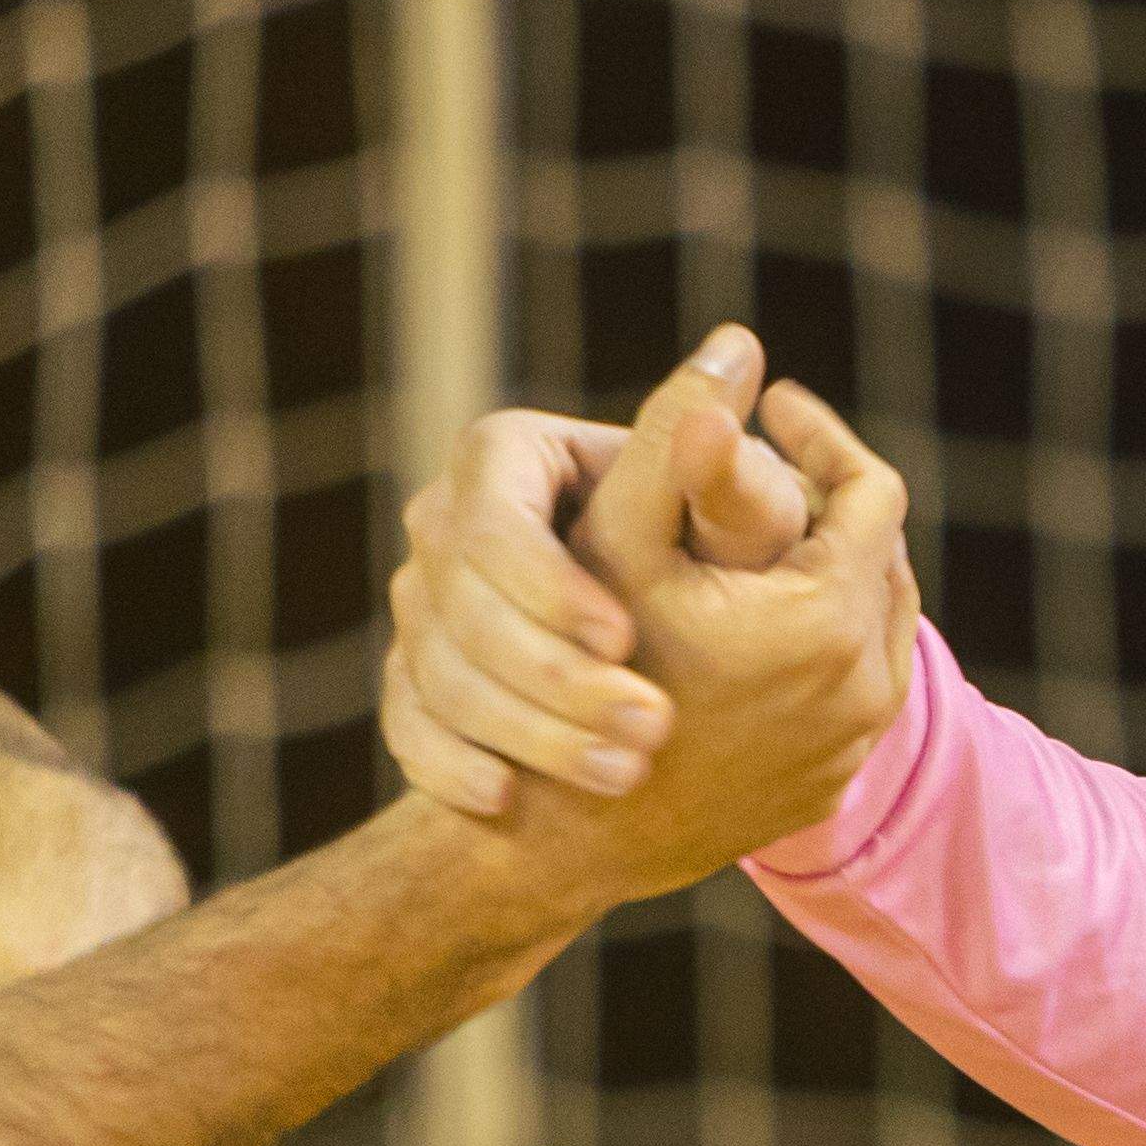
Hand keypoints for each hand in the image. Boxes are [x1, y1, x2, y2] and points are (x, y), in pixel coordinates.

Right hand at [386, 342, 813, 817]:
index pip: (493, 522)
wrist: (649, 660)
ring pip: (431, 671)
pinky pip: (406, 728)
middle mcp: (440, 520)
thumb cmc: (704, 563)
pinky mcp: (413, 680)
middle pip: (454, 606)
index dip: (551, 585)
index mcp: (502, 458)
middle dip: (546, 674)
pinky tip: (507, 798)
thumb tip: (740, 347)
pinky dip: (450, 764)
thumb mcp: (711, 519)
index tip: (621, 637)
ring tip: (617, 772)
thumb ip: (714, 456)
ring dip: (520, 729)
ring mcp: (413, 605)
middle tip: (639, 726)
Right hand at [421, 329, 913, 909]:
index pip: (871, 492)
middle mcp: (866, 689)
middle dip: (824, 504)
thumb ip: (677, 438)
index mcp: (829, 617)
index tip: (768, 406)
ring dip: (824, 571)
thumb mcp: (618, 542)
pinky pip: (847, 690)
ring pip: (869, 625)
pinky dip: (815, 643)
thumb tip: (735, 344)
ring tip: (756, 533)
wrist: (559, 837)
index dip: (818, 436)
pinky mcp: (829, 787)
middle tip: (764, 466)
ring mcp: (852, 747)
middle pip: (877, 557)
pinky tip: (752, 618)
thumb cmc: (572, 673)